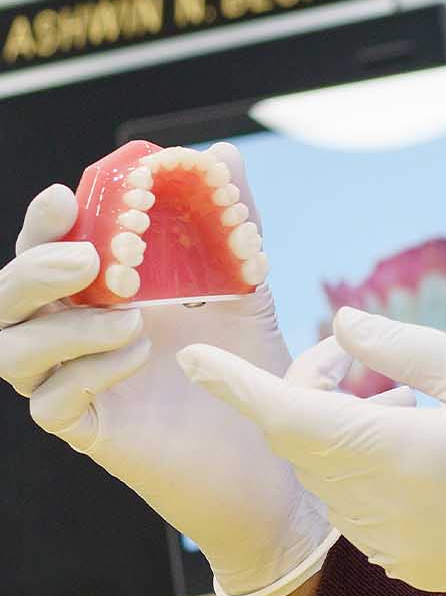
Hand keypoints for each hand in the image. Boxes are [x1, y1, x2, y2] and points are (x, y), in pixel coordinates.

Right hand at [0, 145, 339, 595]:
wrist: (269, 442)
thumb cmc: (244, 356)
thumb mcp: (245, 276)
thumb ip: (231, 215)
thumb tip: (219, 153)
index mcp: (98, 291)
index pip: (46, 249)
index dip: (42, 223)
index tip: (65, 196)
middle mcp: (71, 334)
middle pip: (4, 300)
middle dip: (32, 270)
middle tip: (87, 260)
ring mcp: (73, 384)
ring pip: (11, 352)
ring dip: (64, 328)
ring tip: (134, 319)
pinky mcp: (89, 432)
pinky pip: (52, 404)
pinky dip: (88, 373)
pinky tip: (138, 356)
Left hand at [178, 309, 445, 595]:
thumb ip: (402, 346)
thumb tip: (340, 325)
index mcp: (395, 456)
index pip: (288, 417)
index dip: (236, 385)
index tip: (195, 358)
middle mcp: (381, 512)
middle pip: (306, 445)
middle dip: (304, 394)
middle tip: (346, 355)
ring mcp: (397, 548)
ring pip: (331, 476)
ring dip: (340, 429)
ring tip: (398, 392)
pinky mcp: (417, 565)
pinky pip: (364, 508)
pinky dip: (368, 466)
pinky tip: (420, 441)